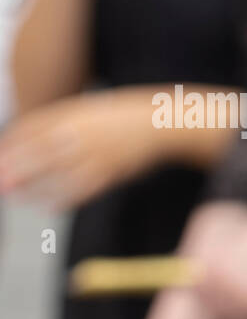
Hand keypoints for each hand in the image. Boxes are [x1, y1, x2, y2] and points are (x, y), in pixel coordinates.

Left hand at [0, 89, 188, 207]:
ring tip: (13, 195)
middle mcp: (80, 133)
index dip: (9, 144)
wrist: (160, 124)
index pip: (30, 129)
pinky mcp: (110, 172)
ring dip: (31, 186)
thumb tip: (26, 138)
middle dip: (13, 167)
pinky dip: (63, 199)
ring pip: (55, 172)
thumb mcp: (86, 111)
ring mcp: (95, 153)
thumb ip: (59, 122)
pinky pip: (82, 189)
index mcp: (72, 114)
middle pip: (37, 152)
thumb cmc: (121, 118)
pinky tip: (48, 207)